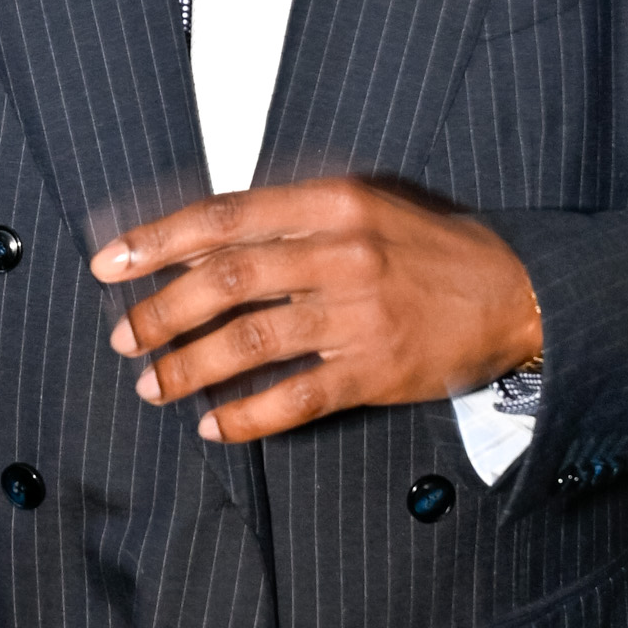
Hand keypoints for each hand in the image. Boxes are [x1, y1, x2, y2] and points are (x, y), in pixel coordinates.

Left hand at [91, 179, 541, 445]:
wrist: (517, 292)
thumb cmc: (428, 250)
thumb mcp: (362, 207)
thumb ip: (288, 218)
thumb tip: (199, 240)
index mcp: (332, 202)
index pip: (225, 216)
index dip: (158, 241)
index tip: (110, 263)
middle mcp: (343, 253)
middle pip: (227, 279)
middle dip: (161, 311)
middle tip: (122, 336)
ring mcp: (360, 315)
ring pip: (251, 341)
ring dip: (190, 366)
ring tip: (153, 385)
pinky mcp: (376, 370)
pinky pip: (295, 398)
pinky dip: (246, 415)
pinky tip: (214, 425)